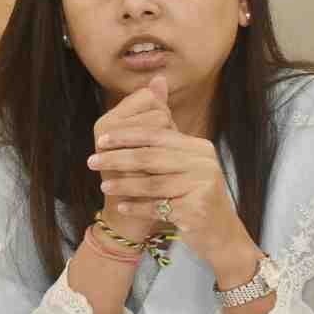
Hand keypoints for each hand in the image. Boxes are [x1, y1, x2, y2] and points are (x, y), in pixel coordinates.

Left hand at [88, 77, 251, 267]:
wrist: (220, 233)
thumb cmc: (194, 195)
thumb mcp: (184, 162)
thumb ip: (164, 132)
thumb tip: (157, 81)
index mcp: (199, 147)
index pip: (157, 135)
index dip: (127, 135)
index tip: (101, 140)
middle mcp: (204, 164)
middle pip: (151, 157)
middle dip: (118, 158)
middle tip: (92, 160)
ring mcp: (201, 187)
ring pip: (152, 183)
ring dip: (124, 184)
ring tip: (104, 184)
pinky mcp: (195, 211)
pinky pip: (158, 206)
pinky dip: (137, 206)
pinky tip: (121, 205)